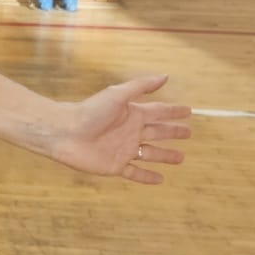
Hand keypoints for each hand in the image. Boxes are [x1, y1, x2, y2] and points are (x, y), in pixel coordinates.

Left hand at [51, 73, 191, 184]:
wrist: (65, 133)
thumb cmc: (89, 111)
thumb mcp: (117, 95)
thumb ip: (141, 86)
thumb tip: (165, 76)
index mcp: (133, 114)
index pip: (159, 111)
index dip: (174, 111)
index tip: (189, 111)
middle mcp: (131, 131)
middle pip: (158, 132)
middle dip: (173, 132)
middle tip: (189, 133)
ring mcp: (124, 150)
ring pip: (151, 154)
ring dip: (166, 156)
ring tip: (181, 158)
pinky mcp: (116, 166)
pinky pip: (136, 173)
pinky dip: (148, 176)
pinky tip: (160, 179)